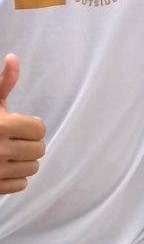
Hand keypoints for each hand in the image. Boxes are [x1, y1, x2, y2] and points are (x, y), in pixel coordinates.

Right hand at [0, 54, 45, 193]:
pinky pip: (21, 185)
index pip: (39, 129)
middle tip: (18, 139)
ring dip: (26, 160)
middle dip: (31, 143)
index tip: (23, 125)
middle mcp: (0, 150)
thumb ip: (4, 82)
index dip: (33, 126)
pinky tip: (6, 167)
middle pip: (39, 149)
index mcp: (2, 126)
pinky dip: (16, 177)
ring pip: (33, 168)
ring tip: (13, 152)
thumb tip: (13, 58)